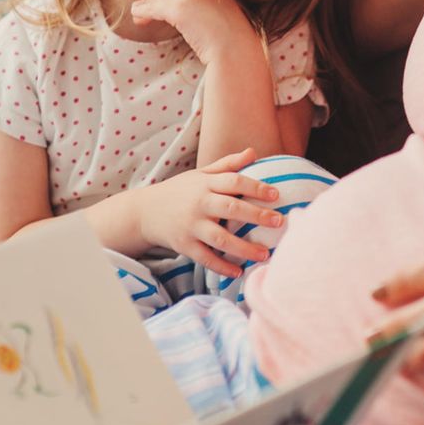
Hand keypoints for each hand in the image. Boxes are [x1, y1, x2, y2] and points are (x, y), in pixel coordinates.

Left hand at [131, 0, 256, 64]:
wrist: (237, 51)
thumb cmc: (235, 47)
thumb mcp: (227, 28)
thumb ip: (213, 22)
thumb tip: (200, 29)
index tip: (163, 7)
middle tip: (143, 9)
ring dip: (147, 6)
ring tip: (138, 16)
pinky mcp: (179, 7)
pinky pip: (155, 7)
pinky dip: (145, 12)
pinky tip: (139, 18)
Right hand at [138, 148, 285, 278]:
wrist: (145, 211)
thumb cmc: (181, 191)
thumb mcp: (201, 174)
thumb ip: (227, 165)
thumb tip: (253, 152)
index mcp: (205, 184)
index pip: (234, 181)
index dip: (255, 187)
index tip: (276, 194)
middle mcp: (199, 204)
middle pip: (231, 208)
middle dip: (256, 216)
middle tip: (279, 221)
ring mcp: (191, 226)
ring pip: (220, 239)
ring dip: (244, 248)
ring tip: (265, 255)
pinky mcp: (184, 246)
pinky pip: (206, 259)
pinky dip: (222, 267)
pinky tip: (239, 272)